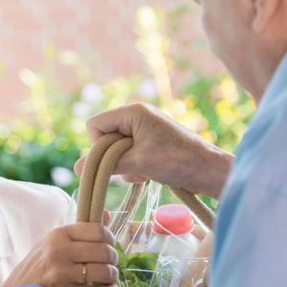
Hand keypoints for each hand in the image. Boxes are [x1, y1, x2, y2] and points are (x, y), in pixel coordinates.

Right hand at [0, 223, 118, 286]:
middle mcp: (60, 251)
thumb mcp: (55, 241)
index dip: (110, 239)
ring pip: (104, 272)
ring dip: (113, 276)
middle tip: (111, 263)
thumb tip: (106, 214)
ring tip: (110, 277)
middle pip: (104, 252)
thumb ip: (81, 230)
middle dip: (114, 259)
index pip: (98, 231)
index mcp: (59, 234)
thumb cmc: (41, 263)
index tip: (109, 245)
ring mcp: (62, 274)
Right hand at [74, 102, 232, 198]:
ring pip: (115, 146)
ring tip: (142, 172)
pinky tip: (147, 174)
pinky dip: (133, 165)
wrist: (210, 170)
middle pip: (104, 135)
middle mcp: (137, 115)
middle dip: (112, 157)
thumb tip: (77, 168)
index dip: (97, 146)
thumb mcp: (138, 163)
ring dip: (124, 164)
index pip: (95, 124)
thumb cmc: (177, 162)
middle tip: (130, 170)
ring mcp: (145, 127)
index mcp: (133, 112)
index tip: (111, 162)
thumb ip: (107, 165)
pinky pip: (129, 151)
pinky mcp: (152, 140)